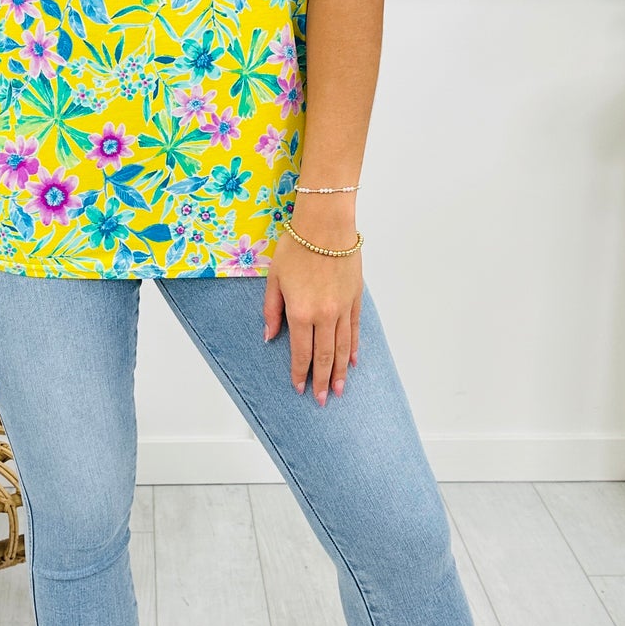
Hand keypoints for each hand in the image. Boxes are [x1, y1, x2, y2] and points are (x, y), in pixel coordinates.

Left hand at [263, 204, 362, 405]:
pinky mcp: (355, 299)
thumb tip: (269, 337)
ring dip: (339, 371)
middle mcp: (324, 315)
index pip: (301, 352)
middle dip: (322, 380)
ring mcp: (342, 308)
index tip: (299, 388)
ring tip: (338, 390)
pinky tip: (351, 362)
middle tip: (321, 400)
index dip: (300, 372)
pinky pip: (354, 330)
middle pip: (324, 356)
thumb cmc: (296, 246)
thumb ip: (271, 310)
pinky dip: (353, 348)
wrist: (325, 225)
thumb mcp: (274, 278)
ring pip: (342, 348)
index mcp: (300, 312)